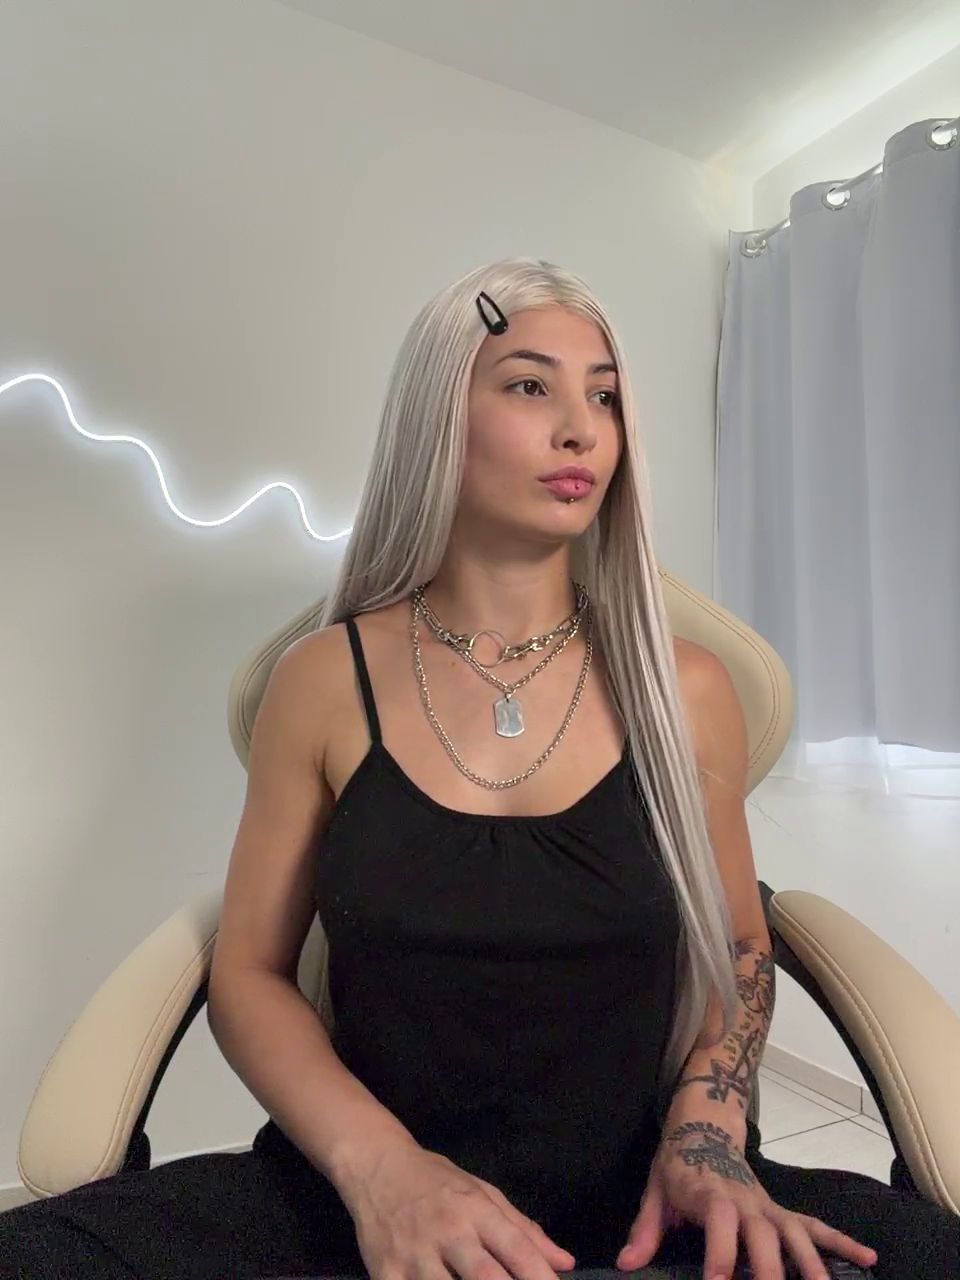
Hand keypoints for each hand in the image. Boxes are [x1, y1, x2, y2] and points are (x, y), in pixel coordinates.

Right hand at [344, 1140, 577, 1279]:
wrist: (376, 1167)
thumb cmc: (436, 1181)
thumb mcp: (483, 1192)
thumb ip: (523, 1230)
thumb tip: (565, 1264)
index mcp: (475, 1209)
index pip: (516, 1247)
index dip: (540, 1277)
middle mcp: (447, 1231)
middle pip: (485, 1277)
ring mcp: (414, 1256)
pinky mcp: (386, 1274)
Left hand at [615, 1119, 878, 1279]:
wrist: (702, 1125)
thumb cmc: (676, 1165)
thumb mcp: (654, 1192)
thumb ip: (644, 1230)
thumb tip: (625, 1265)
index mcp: (711, 1195)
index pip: (719, 1223)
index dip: (720, 1253)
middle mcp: (746, 1202)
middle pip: (764, 1236)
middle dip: (771, 1272)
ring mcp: (768, 1207)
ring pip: (797, 1234)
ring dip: (813, 1266)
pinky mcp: (780, 1211)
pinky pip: (815, 1226)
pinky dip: (842, 1242)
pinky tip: (868, 1259)